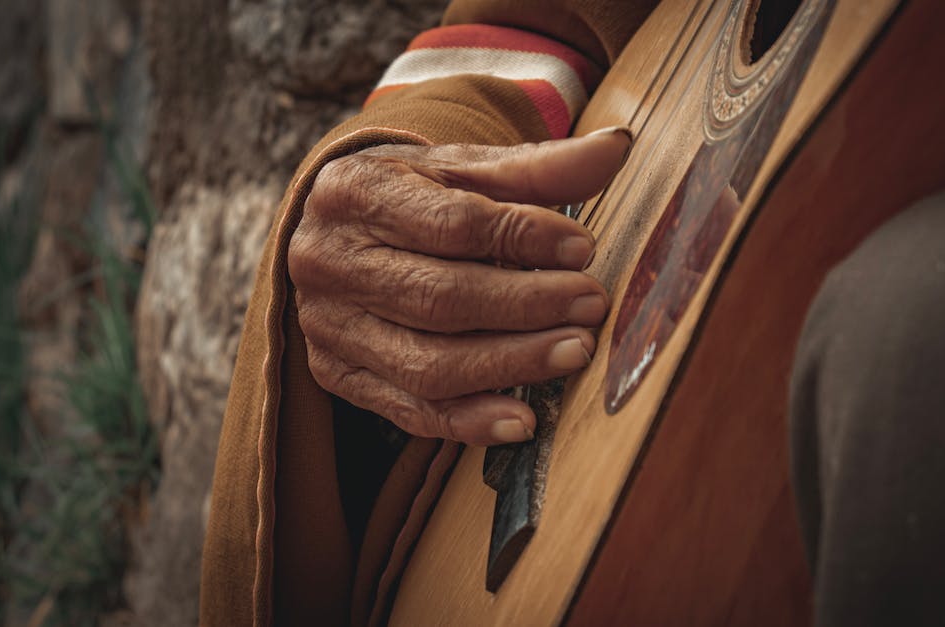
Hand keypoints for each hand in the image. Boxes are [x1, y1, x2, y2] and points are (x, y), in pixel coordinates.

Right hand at [289, 128, 630, 444]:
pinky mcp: (337, 375)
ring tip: (574, 353)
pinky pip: (409, 411)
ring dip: (510, 365)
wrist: (334, 232)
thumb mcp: (461, 168)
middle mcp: (328, 262)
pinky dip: (470, 423)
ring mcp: (327, 327)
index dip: (523, 239)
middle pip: (439, 298)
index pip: (451, 223)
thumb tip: (616, 148)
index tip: (583, 249)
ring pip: (426, 364)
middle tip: (590, 306)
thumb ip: (536, 167)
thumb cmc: (409, 195)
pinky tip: (523, 421)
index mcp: (354, 193)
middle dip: (525, 306)